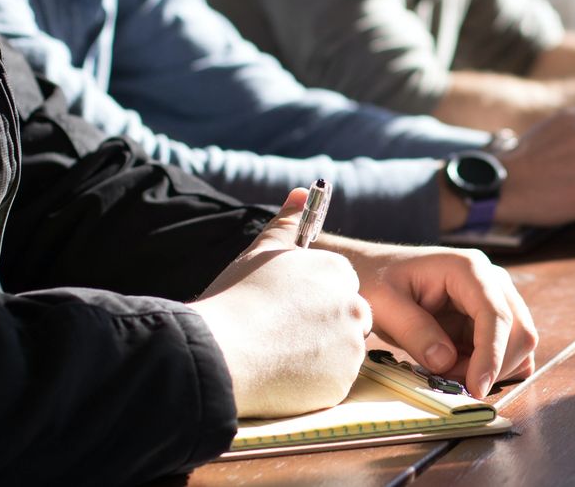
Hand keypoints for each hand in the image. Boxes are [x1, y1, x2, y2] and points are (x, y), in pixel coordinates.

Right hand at [191, 189, 371, 417]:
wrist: (220, 353)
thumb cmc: (237, 298)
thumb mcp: (261, 252)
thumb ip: (287, 223)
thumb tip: (302, 192)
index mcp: (338, 272)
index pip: (340, 285)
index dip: (312, 299)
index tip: (287, 308)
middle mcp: (353, 307)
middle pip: (348, 318)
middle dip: (322, 327)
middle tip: (282, 334)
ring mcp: (351, 347)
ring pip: (341, 352)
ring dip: (318, 355)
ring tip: (276, 354)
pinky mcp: (342, 383)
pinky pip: (332, 382)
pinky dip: (313, 382)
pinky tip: (281, 376)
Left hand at [320, 240, 538, 398]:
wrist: (373, 272)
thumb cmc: (376, 280)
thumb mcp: (384, 304)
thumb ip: (414, 331)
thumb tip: (446, 362)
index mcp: (468, 268)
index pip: (496, 315)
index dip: (491, 355)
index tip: (476, 388)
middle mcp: (491, 280)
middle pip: (519, 331)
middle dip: (492, 366)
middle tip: (450, 381)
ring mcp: (495, 299)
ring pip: (518, 344)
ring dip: (491, 369)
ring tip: (448, 371)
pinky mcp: (490, 319)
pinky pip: (508, 350)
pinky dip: (491, 368)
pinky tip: (459, 368)